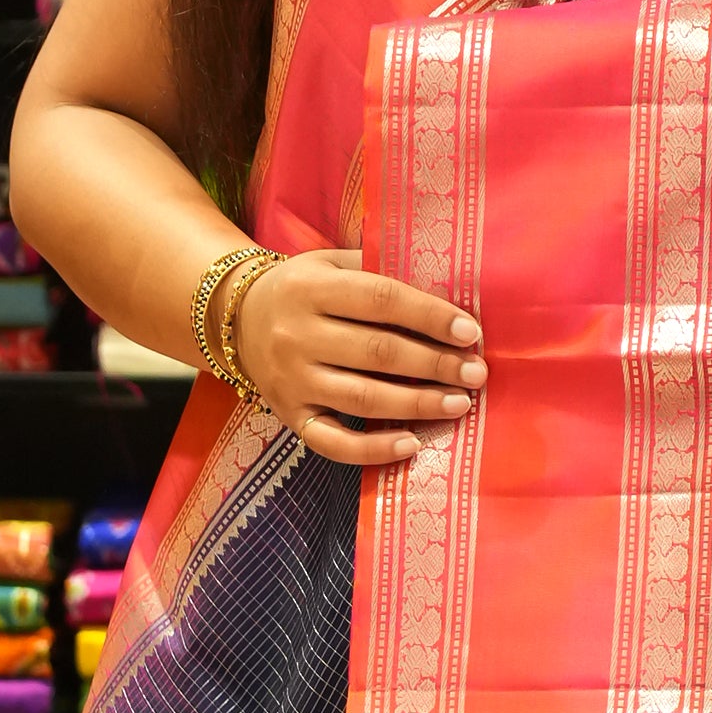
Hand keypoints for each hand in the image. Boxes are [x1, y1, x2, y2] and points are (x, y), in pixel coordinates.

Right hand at [229, 244, 484, 468]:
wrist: (236, 318)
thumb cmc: (303, 289)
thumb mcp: (330, 263)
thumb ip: (378, 272)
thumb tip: (447, 295)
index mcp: (311, 288)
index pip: (381, 299)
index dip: (429, 316)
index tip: (470, 332)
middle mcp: (297, 335)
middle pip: (378, 353)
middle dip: (435, 364)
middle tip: (476, 373)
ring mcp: (291, 380)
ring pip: (363, 398)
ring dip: (418, 404)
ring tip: (460, 404)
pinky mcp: (290, 416)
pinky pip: (333, 442)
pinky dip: (373, 449)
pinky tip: (412, 444)